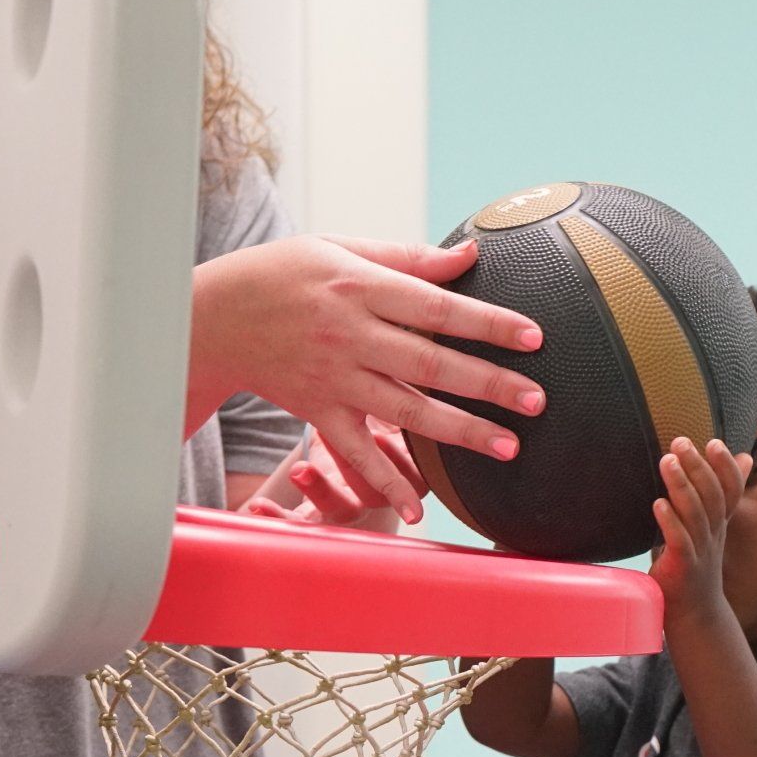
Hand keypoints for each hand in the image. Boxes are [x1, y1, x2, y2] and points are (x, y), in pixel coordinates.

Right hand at [188, 233, 543, 525]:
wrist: (219, 316)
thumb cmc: (287, 273)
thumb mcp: (342, 247)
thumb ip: (408, 258)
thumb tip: (470, 257)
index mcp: (361, 287)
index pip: (437, 307)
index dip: (486, 323)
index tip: (534, 337)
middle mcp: (350, 335)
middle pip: (430, 364)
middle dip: (487, 384)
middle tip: (537, 401)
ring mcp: (335, 379)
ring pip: (405, 411)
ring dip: (458, 432)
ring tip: (507, 447)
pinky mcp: (319, 412)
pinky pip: (356, 453)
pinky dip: (386, 482)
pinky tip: (420, 508)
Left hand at [652, 437, 748, 625]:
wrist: (694, 612)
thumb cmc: (697, 562)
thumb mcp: (711, 524)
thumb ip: (722, 491)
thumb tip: (745, 458)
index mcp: (719, 522)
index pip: (731, 490)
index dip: (726, 467)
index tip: (714, 442)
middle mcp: (713, 534)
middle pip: (712, 496)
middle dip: (698, 467)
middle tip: (681, 442)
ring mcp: (700, 550)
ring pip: (696, 514)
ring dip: (682, 485)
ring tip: (667, 461)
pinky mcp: (683, 567)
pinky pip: (679, 541)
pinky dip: (670, 521)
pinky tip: (658, 504)